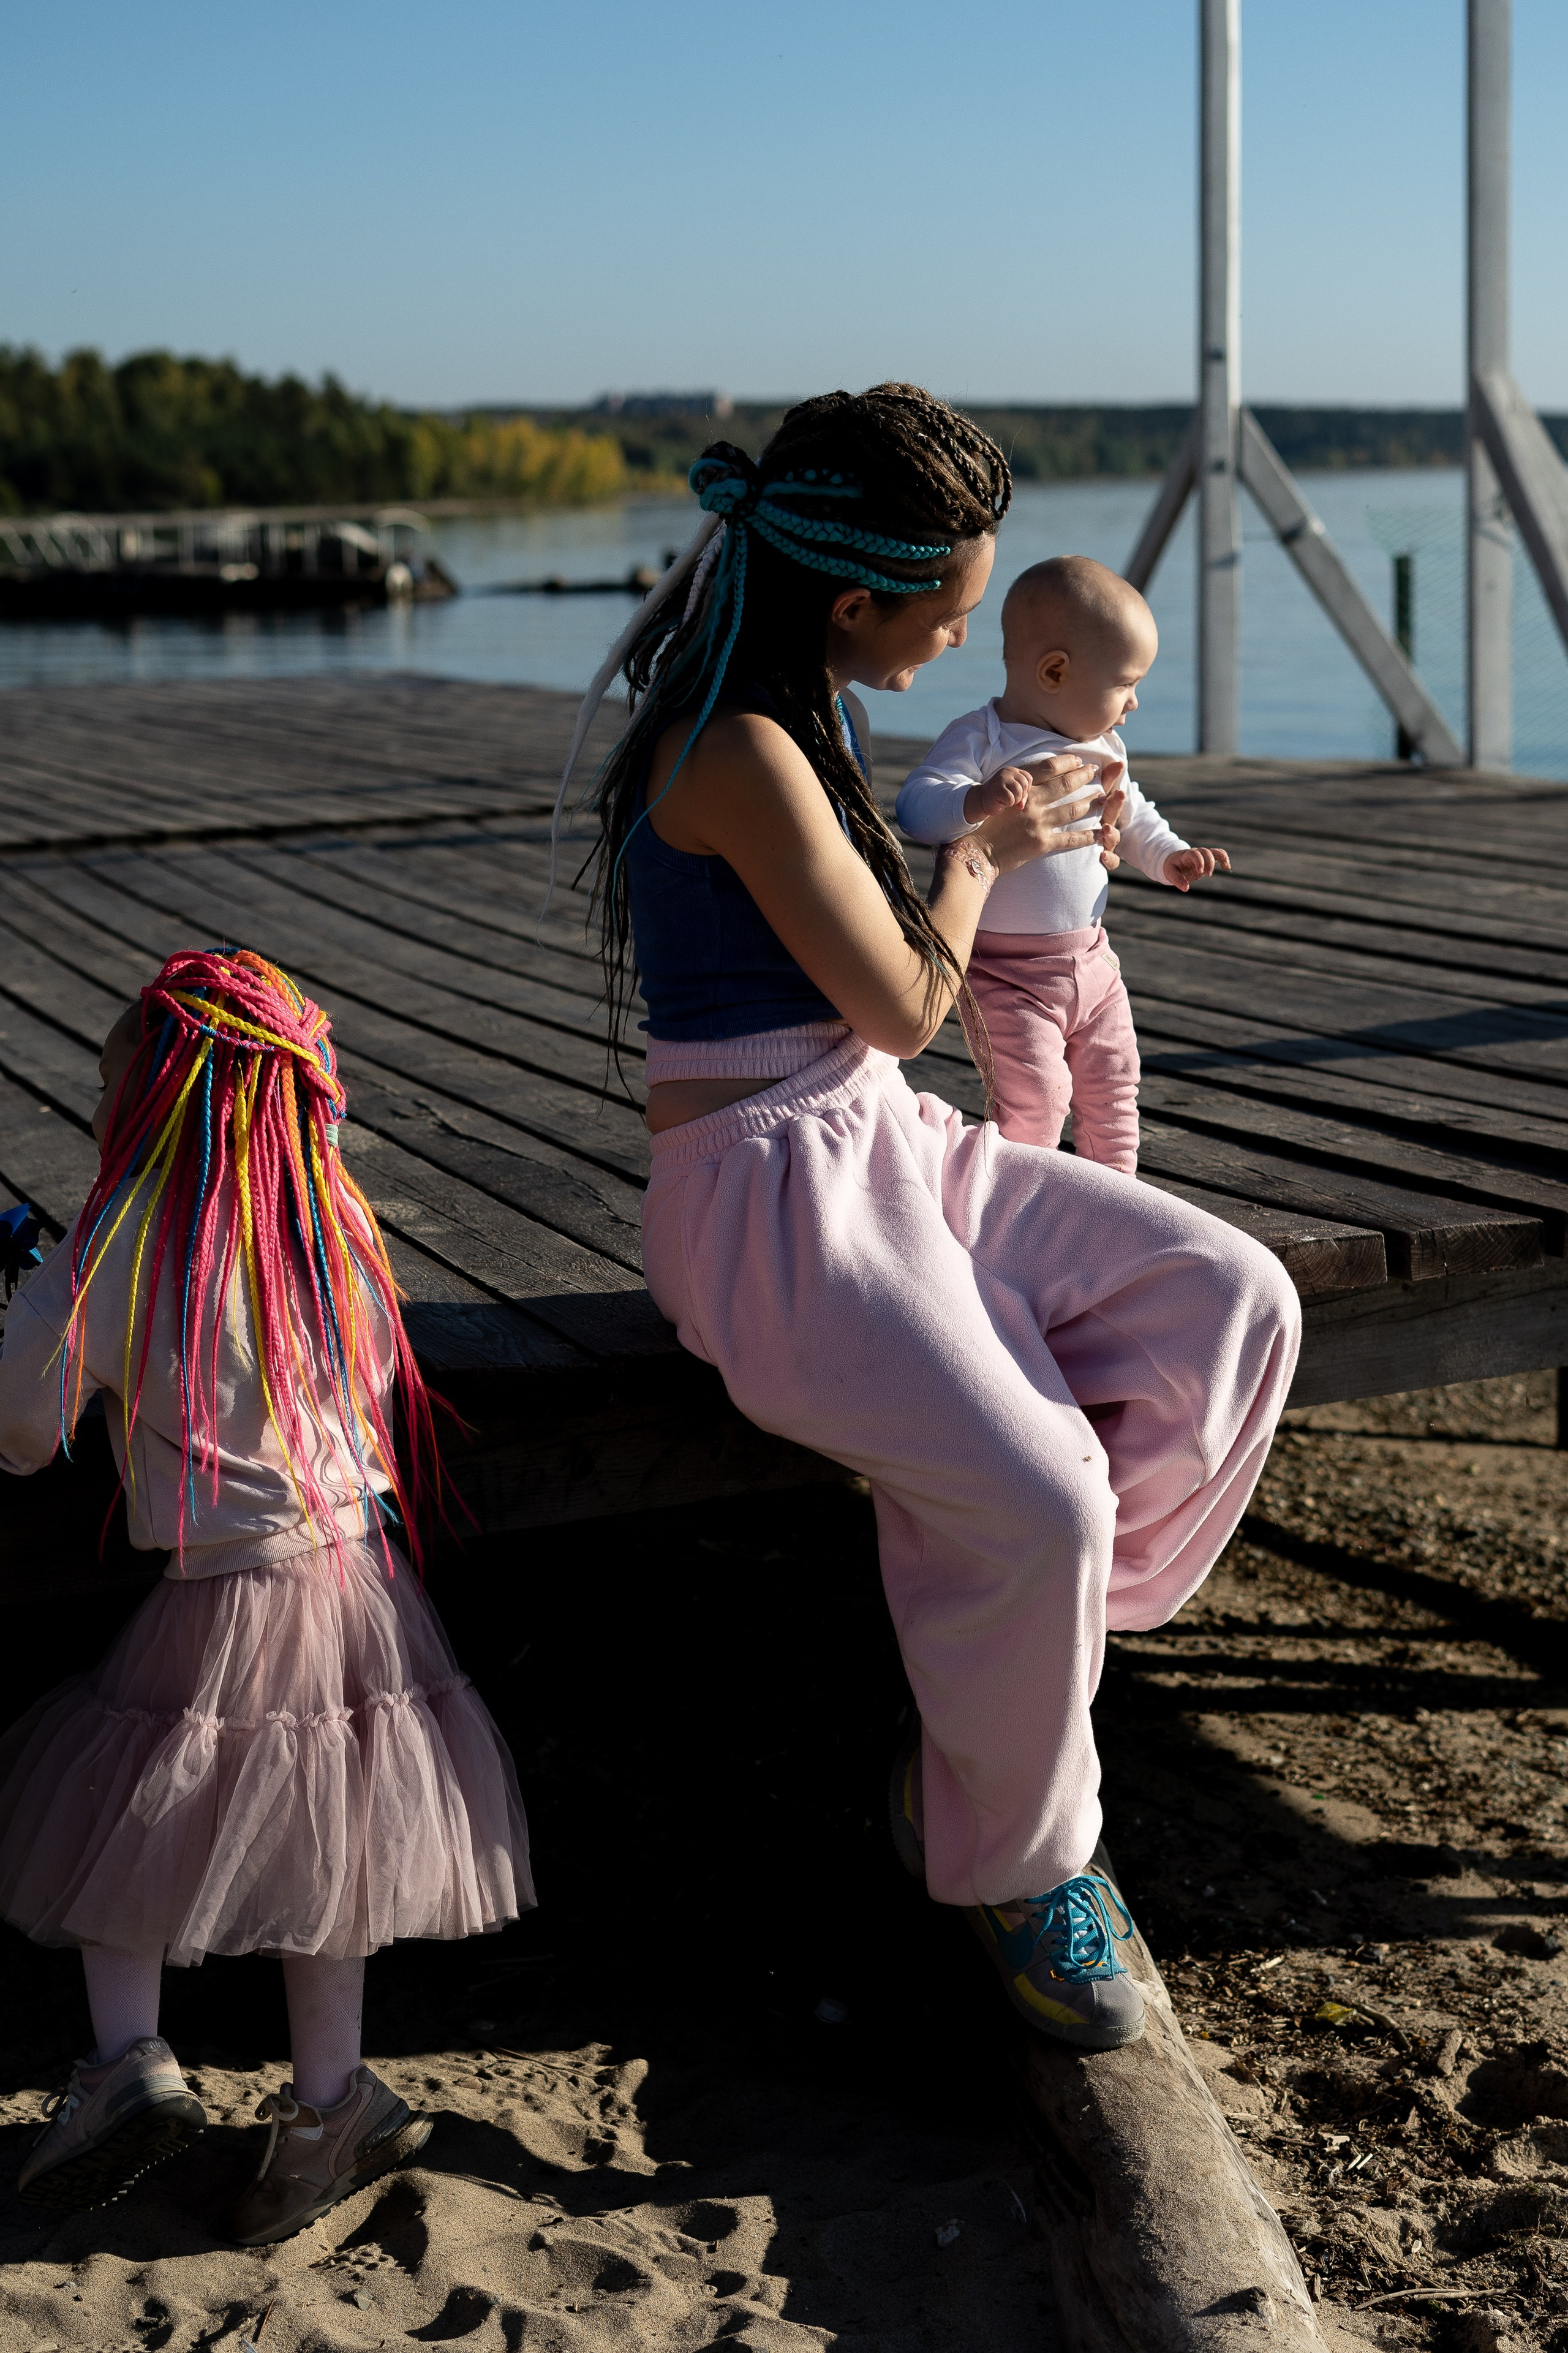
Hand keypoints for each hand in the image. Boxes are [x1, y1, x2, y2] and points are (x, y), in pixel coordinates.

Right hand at [962, 766, 1032, 824]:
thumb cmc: (999, 797)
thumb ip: (1023, 796)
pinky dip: (1007, 804)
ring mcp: (1001, 778)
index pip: (1028, 778)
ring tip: (1005, 800)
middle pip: (1025, 785)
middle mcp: (1007, 772)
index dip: (1025, 789)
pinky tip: (1000, 801)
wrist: (981, 800)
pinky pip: (1011, 799)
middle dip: (1020, 796)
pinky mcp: (997, 788)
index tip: (1015, 793)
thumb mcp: (1014, 793)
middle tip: (1010, 798)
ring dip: (1014, 801)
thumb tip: (1021, 806)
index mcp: (1012, 770)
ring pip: (1019, 792)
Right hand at [969, 753, 1103, 875]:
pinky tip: (1099, 832)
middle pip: (1065, 785)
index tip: (1079, 759)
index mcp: (1020, 789)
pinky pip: (1070, 839)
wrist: (975, 851)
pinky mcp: (1042, 844)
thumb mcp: (995, 795)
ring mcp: (1039, 824)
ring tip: (1103, 797)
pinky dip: (1087, 836)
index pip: (1049, 768)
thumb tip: (1031, 778)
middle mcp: (1032, 803)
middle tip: (1095, 771)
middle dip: (1084, 776)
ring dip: (1091, 802)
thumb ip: (1015, 786)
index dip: (1067, 762)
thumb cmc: (982, 823)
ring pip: (1073, 809)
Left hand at [1097, 764, 1126, 869]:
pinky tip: (1103, 856)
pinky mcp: (1107, 858)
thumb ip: (1104, 780)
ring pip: (1113, 838)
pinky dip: (1111, 859)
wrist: (1096, 852)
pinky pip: (1113, 861)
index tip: (1117, 764)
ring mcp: (1108, 842)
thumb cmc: (1093, 818)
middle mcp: (1107, 824)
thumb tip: (1109, 757)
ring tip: (1105, 829)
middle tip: (1119, 793)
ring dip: (1111, 833)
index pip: (1109, 792)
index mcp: (1103, 809)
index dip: (1113, 778)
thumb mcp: (1096, 799)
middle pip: (1113, 814)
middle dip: (1116, 803)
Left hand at [1163, 845, 1230, 891]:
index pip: (1194, 854)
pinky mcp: (1208, 858)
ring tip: (1226, 867)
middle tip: (1208, 875)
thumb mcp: (1170, 873)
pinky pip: (1218, 854)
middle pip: (1206, 852)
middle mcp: (1196, 853)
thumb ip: (1177, 880)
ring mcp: (1203, 855)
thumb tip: (1186, 889)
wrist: (1174, 859)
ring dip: (1221, 858)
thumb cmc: (1172, 867)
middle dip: (1209, 862)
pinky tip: (1227, 867)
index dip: (1199, 861)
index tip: (1200, 872)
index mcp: (1186, 855)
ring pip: (1214, 851)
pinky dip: (1224, 858)